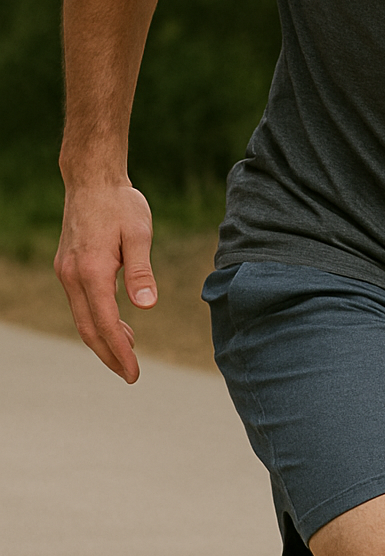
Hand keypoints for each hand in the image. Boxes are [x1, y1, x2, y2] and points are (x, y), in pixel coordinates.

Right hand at [53, 183, 157, 382]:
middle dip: (109, 354)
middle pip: (88, 329)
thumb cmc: (121, 204)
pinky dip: (97, 318)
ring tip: (129, 350)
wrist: (91, 180)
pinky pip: (81, 303)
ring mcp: (66, 272)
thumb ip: (141, 270)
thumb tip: (147, 306)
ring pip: (82, 317)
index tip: (134, 373)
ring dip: (103, 337)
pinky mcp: (67, 267)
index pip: (105, 324)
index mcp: (92, 272)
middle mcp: (73, 276)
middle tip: (130, 374)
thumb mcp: (139, 233)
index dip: (119, 352)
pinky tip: (117, 321)